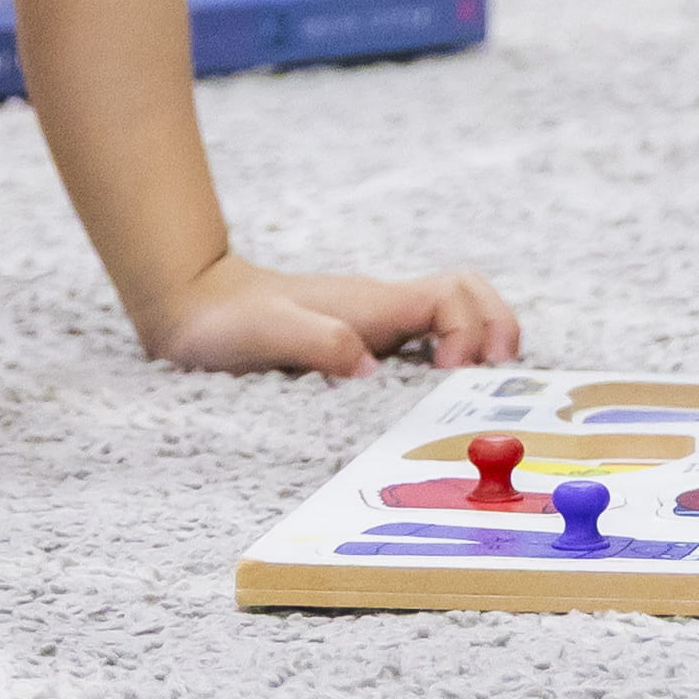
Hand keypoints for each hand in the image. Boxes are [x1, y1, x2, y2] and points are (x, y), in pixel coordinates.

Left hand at [143, 251, 519, 376]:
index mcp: (372, 304)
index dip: (470, 330)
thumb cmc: (229, 321)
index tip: (454, 375)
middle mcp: (384, 309)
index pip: (451, 297)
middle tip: (499, 380)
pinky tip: (440, 402)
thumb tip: (367, 367)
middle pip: (469, 295)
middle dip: (498, 329)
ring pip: (455, 316)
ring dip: (481, 343)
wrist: (199, 306)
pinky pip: (428, 341)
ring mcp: (378, 324)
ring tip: (483, 395)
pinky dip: (451, 362)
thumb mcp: (265, 334)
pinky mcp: (366, 342)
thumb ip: (317, 343)